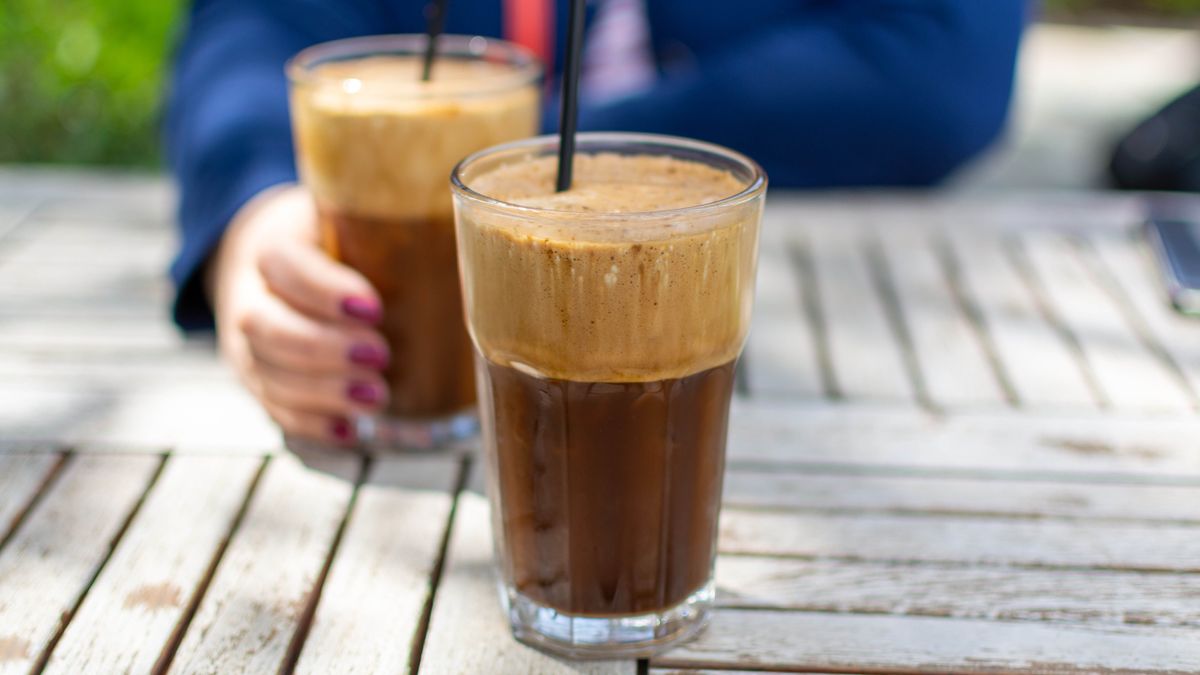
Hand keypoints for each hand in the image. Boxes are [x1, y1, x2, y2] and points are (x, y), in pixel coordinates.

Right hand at [206, 185, 388, 444]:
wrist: (271, 266)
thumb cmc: (328, 239)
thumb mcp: (345, 216)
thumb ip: (383, 220)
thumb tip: (462, 220)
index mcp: (271, 248)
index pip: (284, 266)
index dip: (324, 290)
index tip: (374, 308)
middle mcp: (249, 298)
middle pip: (266, 327)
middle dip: (323, 348)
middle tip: (380, 354)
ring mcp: (248, 347)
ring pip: (268, 374)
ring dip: (322, 392)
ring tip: (377, 397)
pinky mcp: (260, 382)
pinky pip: (275, 410)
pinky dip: (311, 424)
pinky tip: (349, 431)